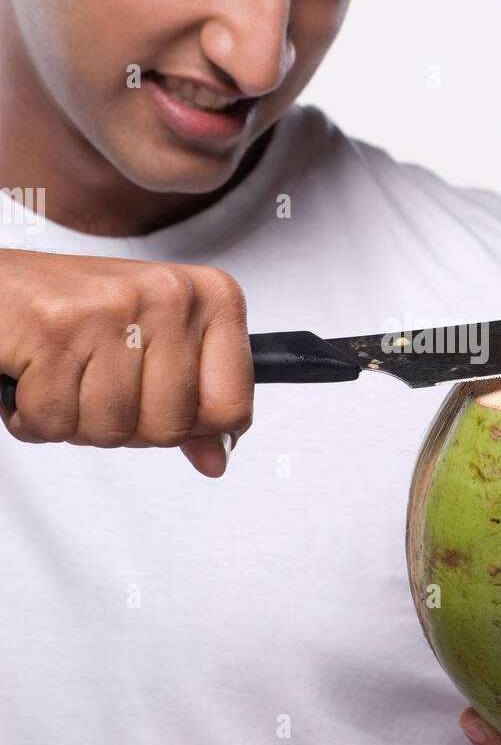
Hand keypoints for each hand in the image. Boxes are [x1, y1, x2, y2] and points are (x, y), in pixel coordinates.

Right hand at [0, 247, 252, 476]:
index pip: (233, 407)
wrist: (2, 285)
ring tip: (62, 374)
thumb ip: (193, 405)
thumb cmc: (78, 312)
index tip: (159, 401)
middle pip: (170, 429)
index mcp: (209, 297)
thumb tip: (217, 459)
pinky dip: (31, 418)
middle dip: (123, 426)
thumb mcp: (154, 349)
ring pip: (112, 430)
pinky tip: (31, 375)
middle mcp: (170, 295)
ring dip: (74, 422)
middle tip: (95, 385)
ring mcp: (114, 309)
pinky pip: (54, 422)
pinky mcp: (55, 329)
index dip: (192, 427)